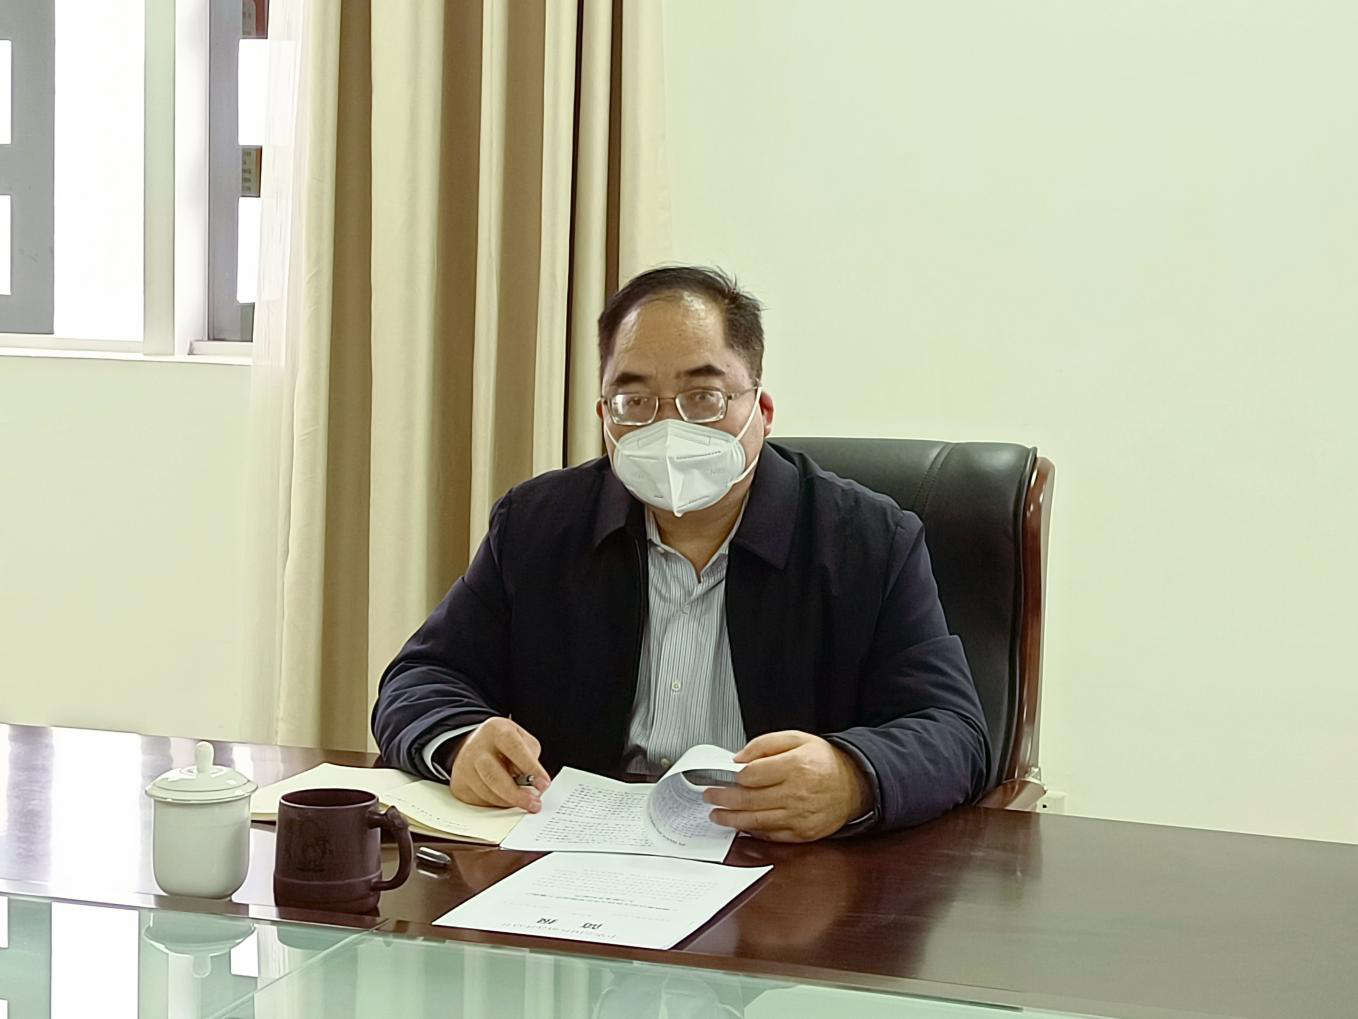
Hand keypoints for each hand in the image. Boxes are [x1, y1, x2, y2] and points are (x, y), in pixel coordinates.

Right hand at [449, 718, 550, 812]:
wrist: (476, 743)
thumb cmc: (504, 744)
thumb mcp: (522, 739)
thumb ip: (530, 757)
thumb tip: (533, 783)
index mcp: (495, 730)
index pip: (514, 749)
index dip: (530, 768)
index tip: (544, 783)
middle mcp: (476, 747)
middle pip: (495, 776)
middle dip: (517, 794)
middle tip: (534, 804)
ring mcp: (464, 766)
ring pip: (487, 792)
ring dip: (509, 801)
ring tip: (524, 801)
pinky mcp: (459, 784)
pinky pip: (480, 801)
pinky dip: (496, 803)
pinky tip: (505, 798)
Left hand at [704, 731, 871, 841]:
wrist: (854, 785)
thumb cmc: (824, 762)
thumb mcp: (797, 738)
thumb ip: (764, 744)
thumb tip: (739, 758)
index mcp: (795, 766)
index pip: (752, 775)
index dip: (734, 776)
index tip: (723, 776)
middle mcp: (797, 793)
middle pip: (749, 799)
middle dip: (723, 799)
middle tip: (710, 796)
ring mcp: (799, 816)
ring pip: (756, 820)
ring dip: (731, 819)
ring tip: (717, 815)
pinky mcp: (802, 833)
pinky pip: (771, 835)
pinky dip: (753, 831)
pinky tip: (741, 825)